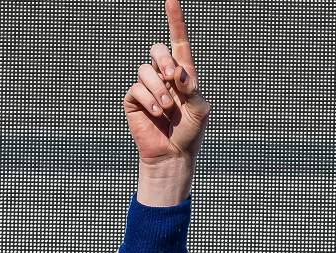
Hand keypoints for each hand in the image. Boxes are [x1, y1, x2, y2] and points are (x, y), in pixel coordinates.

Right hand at [125, 0, 209, 205]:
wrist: (173, 155)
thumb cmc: (191, 133)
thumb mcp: (201, 110)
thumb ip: (193, 89)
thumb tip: (178, 73)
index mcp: (184, 75)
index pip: (179, 42)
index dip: (175, 20)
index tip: (171, 0)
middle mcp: (164, 76)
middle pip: (158, 49)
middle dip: (164, 60)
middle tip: (173, 77)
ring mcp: (148, 87)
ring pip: (146, 70)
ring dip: (158, 88)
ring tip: (167, 108)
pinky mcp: (134, 100)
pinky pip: (137, 89)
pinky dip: (149, 100)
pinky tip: (157, 114)